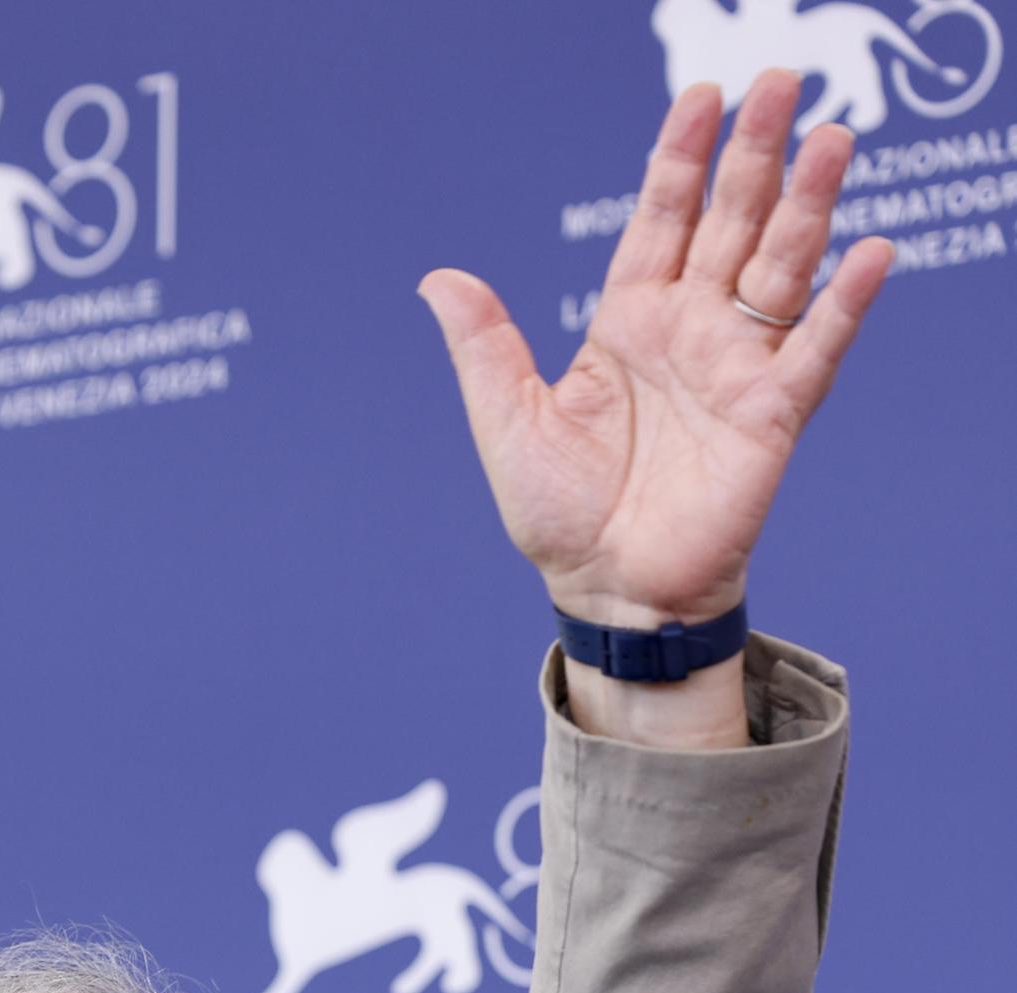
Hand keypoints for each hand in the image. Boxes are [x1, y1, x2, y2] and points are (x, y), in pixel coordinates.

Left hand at [420, 71, 891, 742]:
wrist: (608, 594)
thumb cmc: (559, 515)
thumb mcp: (509, 422)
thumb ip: (485, 348)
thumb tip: (437, 278)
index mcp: (627, 323)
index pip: (662, 221)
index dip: (681, 159)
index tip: (702, 98)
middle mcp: (689, 333)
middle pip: (731, 223)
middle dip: (754, 154)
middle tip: (781, 81)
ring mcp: (735, 370)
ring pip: (781, 268)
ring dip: (808, 204)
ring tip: (832, 138)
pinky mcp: (771, 419)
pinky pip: (816, 352)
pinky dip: (845, 305)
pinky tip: (871, 254)